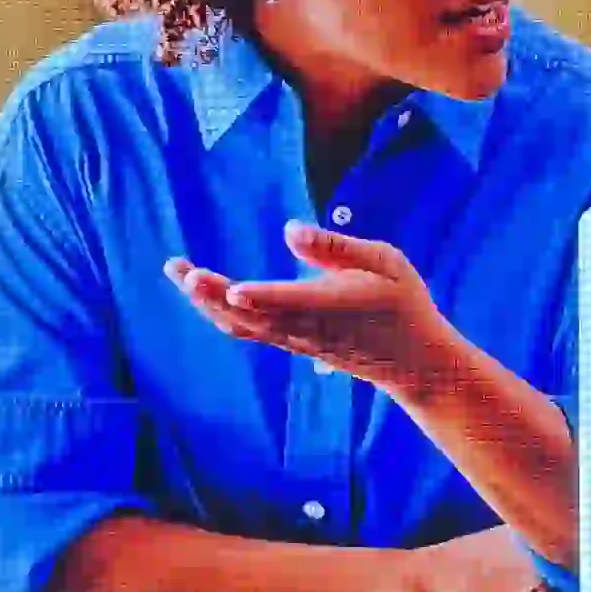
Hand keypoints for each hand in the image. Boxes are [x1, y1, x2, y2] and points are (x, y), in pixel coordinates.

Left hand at [168, 222, 461, 395]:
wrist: (411, 361)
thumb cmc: (401, 302)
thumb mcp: (385, 261)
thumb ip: (337, 247)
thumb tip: (289, 230)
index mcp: (334, 306)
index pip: (291, 303)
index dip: (262, 298)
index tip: (233, 291)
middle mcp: (307, 328)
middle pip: (252, 316)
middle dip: (213, 294)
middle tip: (180, 269)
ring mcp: (295, 340)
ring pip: (242, 326)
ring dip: (207, 302)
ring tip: (178, 272)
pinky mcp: (290, 344)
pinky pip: (246, 331)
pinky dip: (219, 313)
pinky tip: (201, 293)